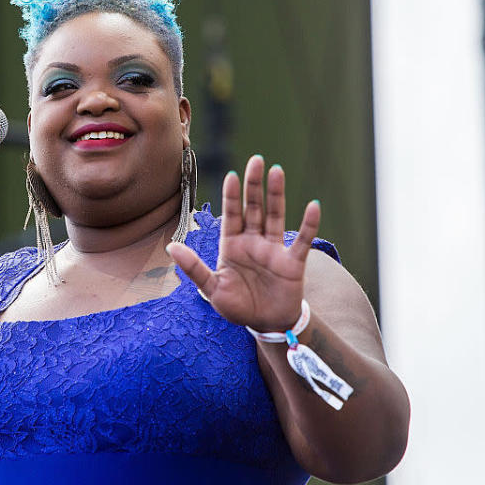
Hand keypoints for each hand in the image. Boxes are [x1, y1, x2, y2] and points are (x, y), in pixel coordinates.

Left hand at [167, 155, 319, 331]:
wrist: (265, 325)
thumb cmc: (238, 306)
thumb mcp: (212, 288)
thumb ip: (194, 268)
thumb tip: (171, 248)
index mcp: (232, 246)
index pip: (231, 215)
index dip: (232, 196)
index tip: (231, 175)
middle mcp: (253, 242)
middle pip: (254, 208)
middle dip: (254, 185)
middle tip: (256, 160)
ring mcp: (274, 249)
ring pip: (275, 216)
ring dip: (276, 194)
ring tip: (277, 170)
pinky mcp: (293, 262)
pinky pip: (303, 240)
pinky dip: (309, 224)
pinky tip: (313, 206)